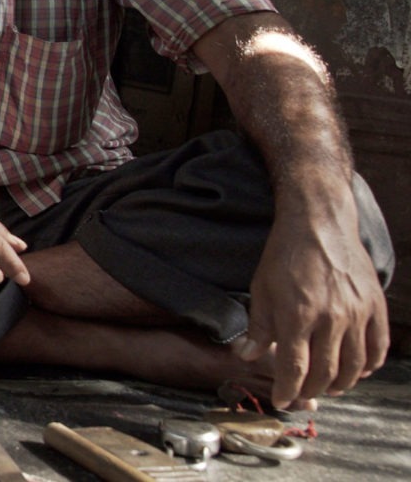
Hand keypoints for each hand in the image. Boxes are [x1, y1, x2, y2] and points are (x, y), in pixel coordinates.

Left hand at [235, 194, 389, 408]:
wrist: (319, 223)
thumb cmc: (285, 255)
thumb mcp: (261, 288)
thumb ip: (258, 326)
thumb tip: (246, 356)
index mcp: (297, 315)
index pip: (295, 368)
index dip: (287, 390)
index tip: (281, 400)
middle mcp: (331, 318)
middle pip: (325, 373)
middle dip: (312, 391)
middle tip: (303, 396)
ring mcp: (357, 314)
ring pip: (354, 366)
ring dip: (341, 384)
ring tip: (328, 388)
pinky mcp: (375, 307)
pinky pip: (378, 348)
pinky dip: (368, 366)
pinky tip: (357, 370)